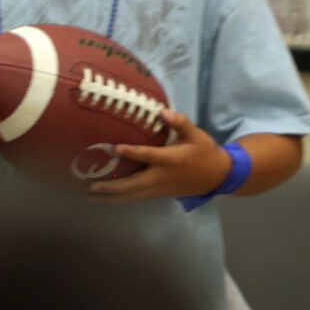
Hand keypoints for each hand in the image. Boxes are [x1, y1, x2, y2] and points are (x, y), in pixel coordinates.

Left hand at [88, 109, 229, 201]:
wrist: (219, 176)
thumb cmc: (205, 152)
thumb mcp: (196, 134)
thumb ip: (180, 122)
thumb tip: (162, 110)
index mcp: (171, 160)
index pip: (148, 156)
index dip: (132, 152)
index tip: (114, 147)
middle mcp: (163, 177)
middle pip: (134, 184)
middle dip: (112, 186)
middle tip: (90, 186)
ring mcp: (161, 188)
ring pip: (134, 195)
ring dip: (112, 197)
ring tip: (91, 197)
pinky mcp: (161, 194)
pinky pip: (139, 197)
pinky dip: (123, 198)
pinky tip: (108, 198)